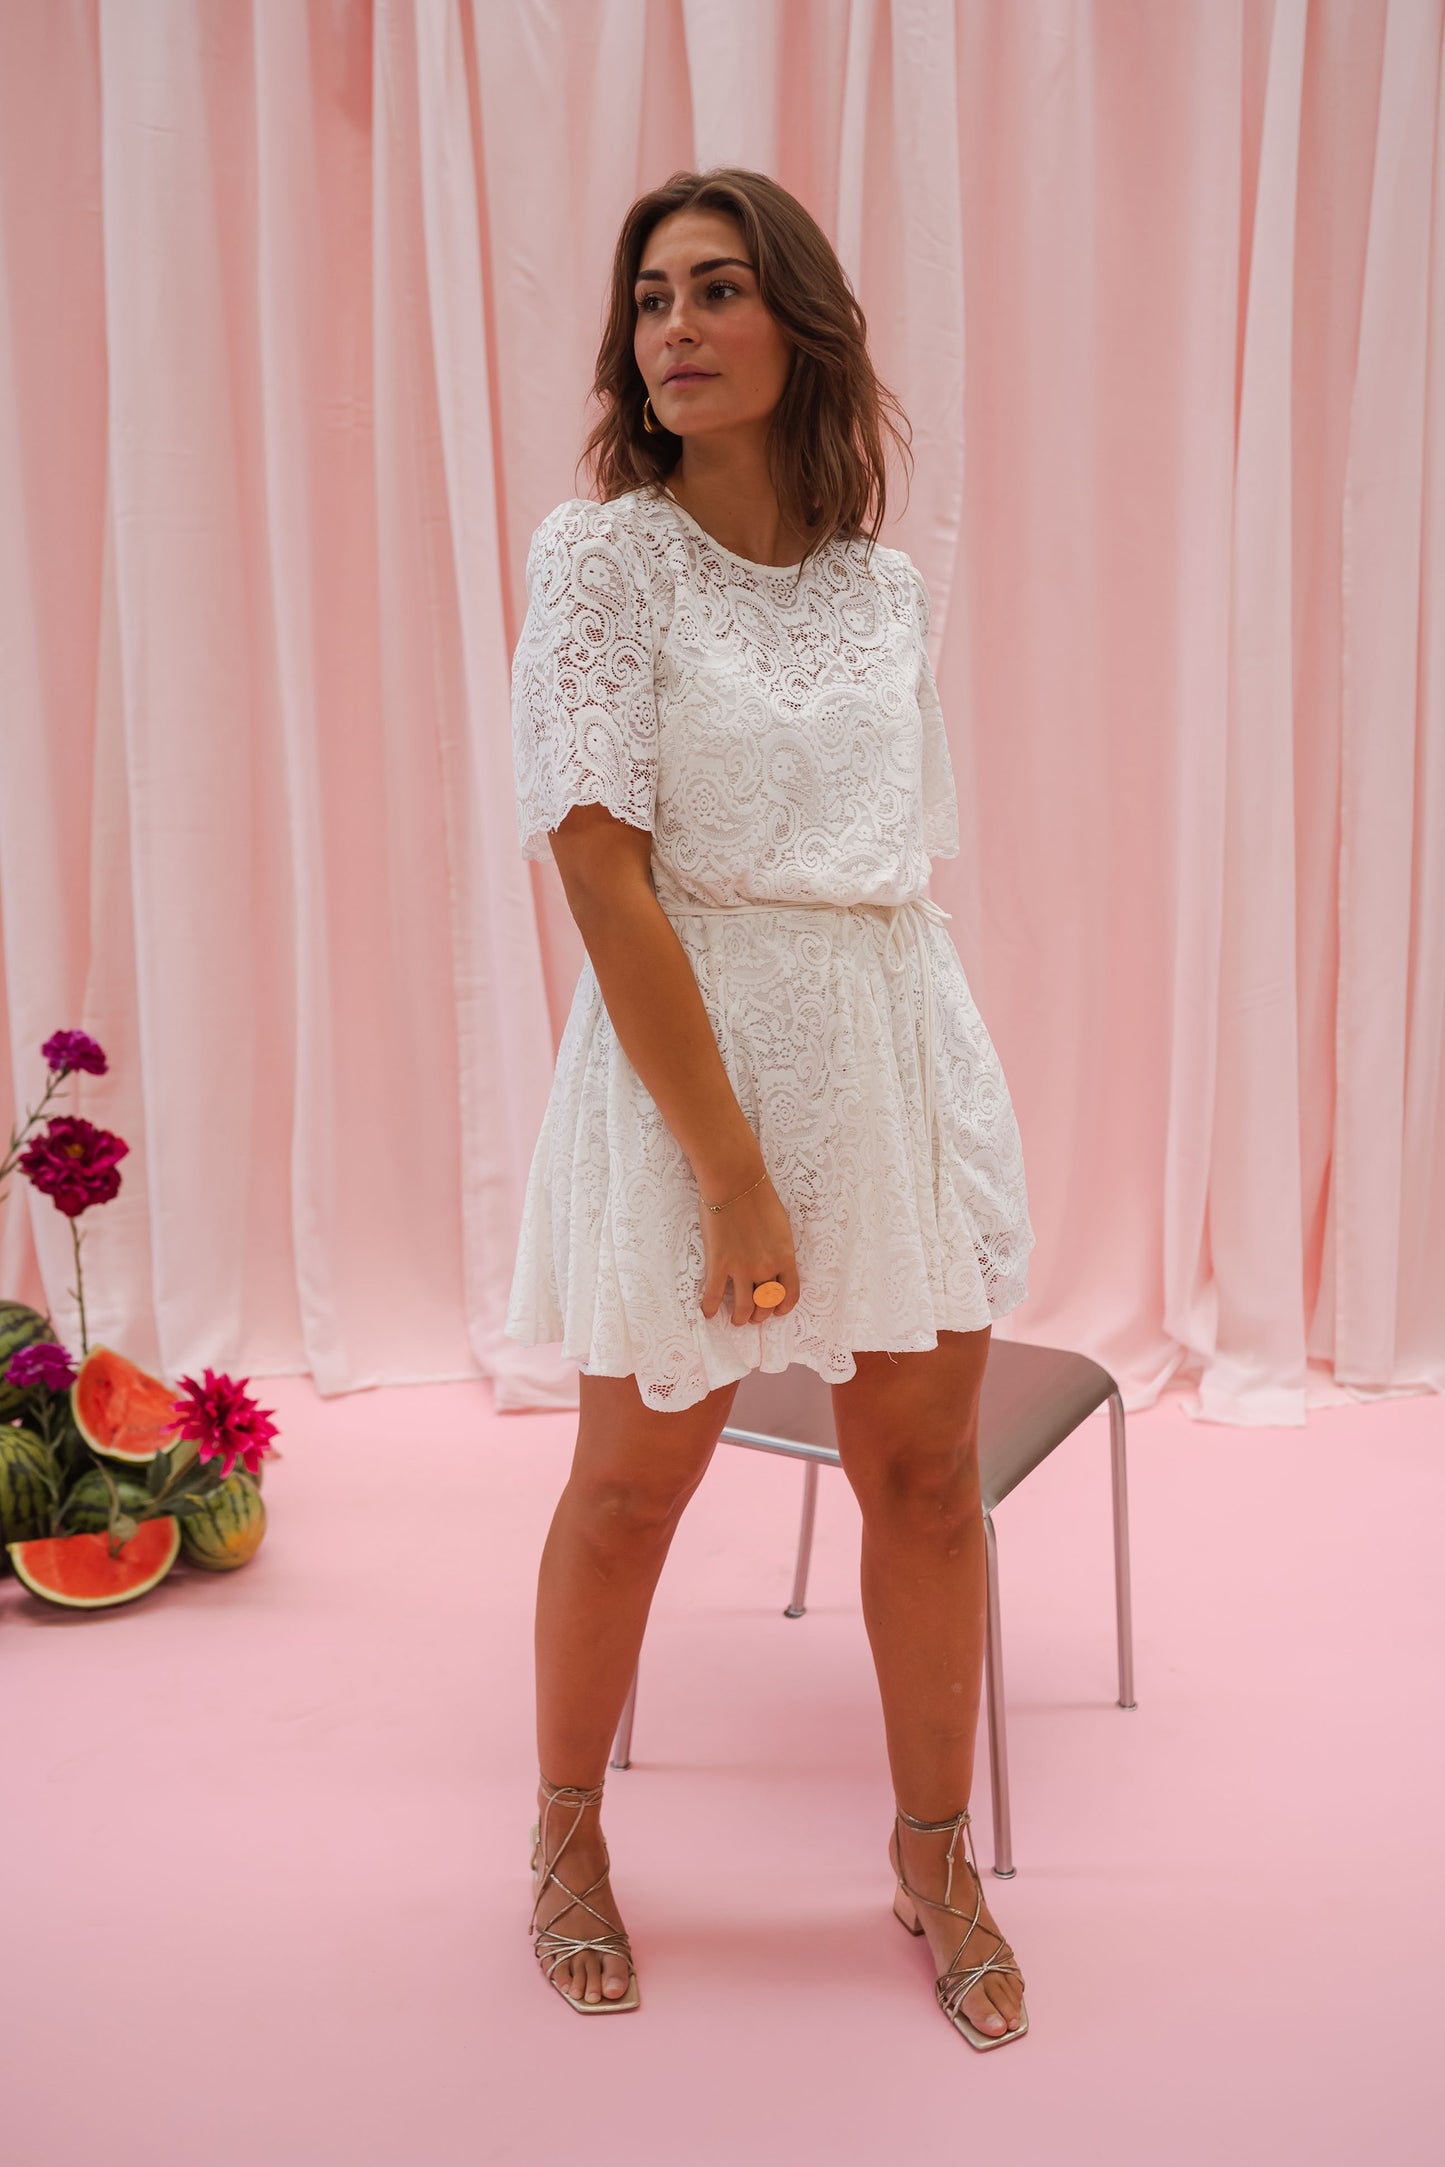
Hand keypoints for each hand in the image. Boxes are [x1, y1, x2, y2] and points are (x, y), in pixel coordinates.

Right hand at [698, 1174, 799, 1326]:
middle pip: (766, 1304)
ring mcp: (742, 1269)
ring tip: (736, 1319)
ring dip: (740, 1318)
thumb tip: (774, 1262)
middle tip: (753, 1315)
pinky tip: (708, 1312)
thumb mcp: (781, 1227)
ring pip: (743, 1309)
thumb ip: (779, 1248)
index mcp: (785, 1257)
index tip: (778, 1311)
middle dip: (760, 1314)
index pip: (791, 1293)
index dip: (784, 1307)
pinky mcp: (719, 1265)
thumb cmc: (759, 1197)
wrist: (735, 1184)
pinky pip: (714, 1295)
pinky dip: (710, 1308)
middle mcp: (766, 1268)